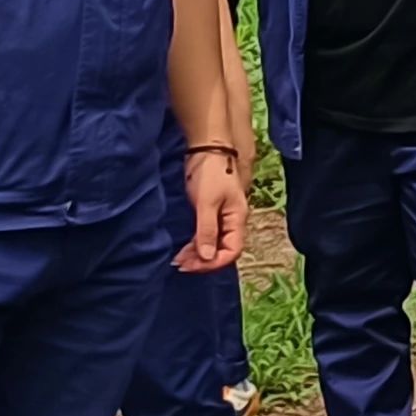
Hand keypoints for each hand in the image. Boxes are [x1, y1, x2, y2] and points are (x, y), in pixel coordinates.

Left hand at [177, 151, 247, 272]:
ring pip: (211, 245)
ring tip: (177, 260)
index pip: (232, 251)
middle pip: (221, 251)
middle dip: (202, 261)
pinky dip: (193, 245)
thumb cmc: (211, 173)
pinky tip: (182, 250)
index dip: (213, 263)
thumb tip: (206, 257)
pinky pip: (204, 236)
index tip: (192, 265)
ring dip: (196, 255)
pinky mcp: (209, 213)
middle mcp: (231, 222)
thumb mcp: (207, 202)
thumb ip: (207, 230)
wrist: (207, 149)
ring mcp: (221, 218)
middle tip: (180, 264)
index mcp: (237, 219)